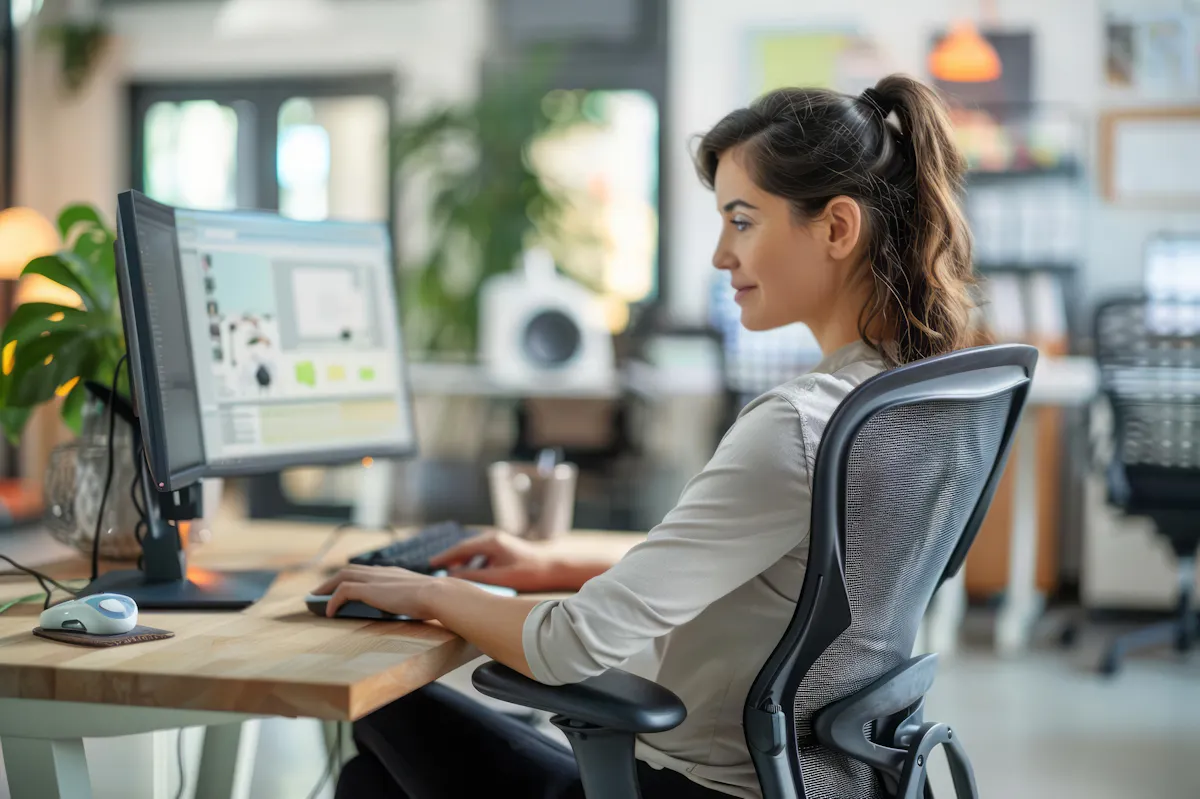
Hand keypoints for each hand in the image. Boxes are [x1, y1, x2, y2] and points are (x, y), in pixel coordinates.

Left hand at [312, 565, 442, 618]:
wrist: (437, 594)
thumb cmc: (435, 599)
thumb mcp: (421, 597)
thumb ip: (415, 599)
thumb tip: (420, 608)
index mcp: (394, 573)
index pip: (367, 571)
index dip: (354, 577)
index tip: (345, 584)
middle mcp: (381, 572)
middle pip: (349, 570)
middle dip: (332, 580)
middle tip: (320, 590)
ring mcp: (375, 579)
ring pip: (342, 577)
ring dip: (326, 587)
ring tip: (316, 599)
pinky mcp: (369, 590)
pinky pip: (343, 592)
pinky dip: (333, 601)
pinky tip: (329, 613)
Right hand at [428, 530, 558, 591]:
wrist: (552, 568)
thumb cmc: (528, 573)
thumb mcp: (498, 578)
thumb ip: (475, 577)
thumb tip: (454, 577)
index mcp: (490, 542)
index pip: (461, 548)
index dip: (444, 556)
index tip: (431, 563)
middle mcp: (493, 538)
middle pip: (465, 547)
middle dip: (451, 558)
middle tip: (436, 568)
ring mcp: (499, 542)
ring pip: (474, 550)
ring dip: (463, 560)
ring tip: (451, 572)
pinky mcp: (504, 548)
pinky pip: (483, 553)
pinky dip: (474, 562)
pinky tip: (471, 573)